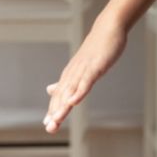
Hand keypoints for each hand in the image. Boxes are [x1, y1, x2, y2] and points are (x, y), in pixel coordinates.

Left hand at [43, 16, 126, 132]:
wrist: (108, 28)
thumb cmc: (97, 48)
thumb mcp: (80, 66)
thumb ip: (67, 80)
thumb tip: (50, 90)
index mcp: (71, 75)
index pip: (60, 96)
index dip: (54, 110)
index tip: (48, 125)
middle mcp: (74, 73)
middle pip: (63, 95)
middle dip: (56, 112)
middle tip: (50, 128)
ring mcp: (84, 69)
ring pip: (72, 90)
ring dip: (64, 105)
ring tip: (57, 120)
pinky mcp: (95, 66)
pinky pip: (86, 81)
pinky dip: (79, 91)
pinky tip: (73, 101)